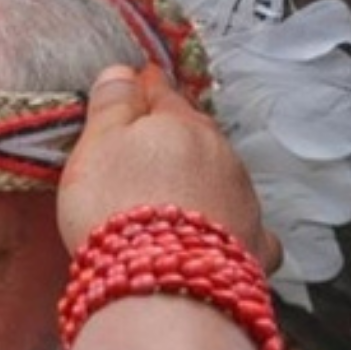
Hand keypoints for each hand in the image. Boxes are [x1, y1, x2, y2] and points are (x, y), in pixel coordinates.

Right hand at [59, 65, 275, 265]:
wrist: (164, 278)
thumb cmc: (116, 205)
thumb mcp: (96, 146)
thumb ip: (112, 106)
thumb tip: (123, 71)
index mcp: (180, 124)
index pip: (162, 93)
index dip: (146, 87)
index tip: (138, 81)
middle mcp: (220, 154)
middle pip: (196, 134)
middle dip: (176, 135)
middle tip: (149, 146)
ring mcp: (243, 198)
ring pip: (222, 174)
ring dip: (201, 178)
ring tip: (174, 198)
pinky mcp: (254, 244)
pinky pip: (247, 227)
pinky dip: (233, 226)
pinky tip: (218, 236)